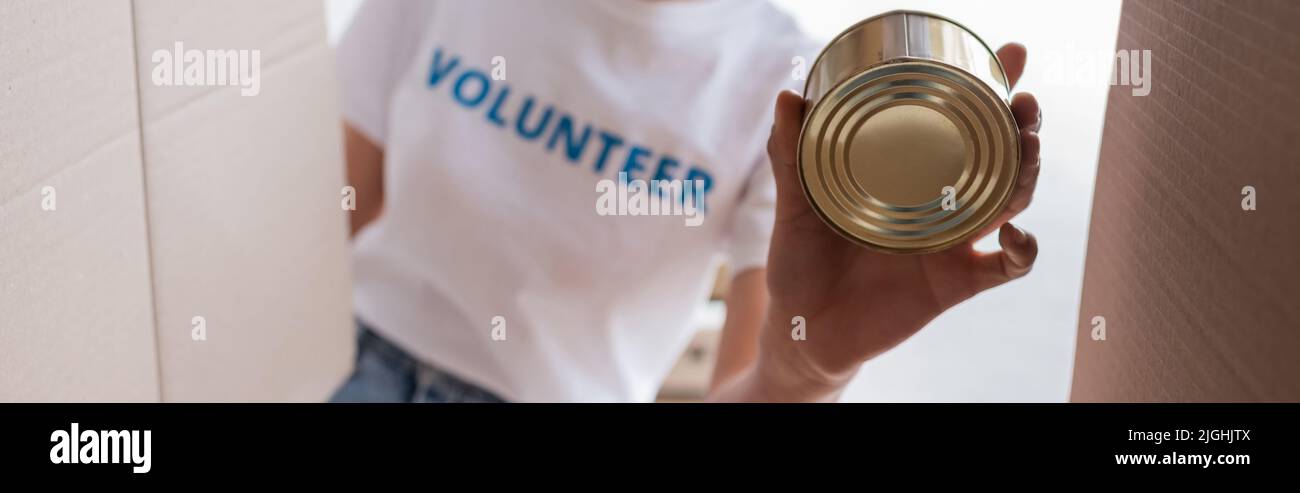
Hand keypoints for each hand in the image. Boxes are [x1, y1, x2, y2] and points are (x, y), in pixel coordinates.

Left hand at [755, 44, 1042, 398]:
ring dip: (1028, 172)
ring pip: (1012, 199)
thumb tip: (788, 98)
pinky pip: (1006, 268)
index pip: (957, 124)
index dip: (990, 88)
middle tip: (1024, 101)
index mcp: (907, 175)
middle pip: (999, 156)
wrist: (801, 331)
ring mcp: (952, 242)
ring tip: (1028, 146)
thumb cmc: (800, 265)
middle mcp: (938, 202)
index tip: (1009, 54)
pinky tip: (1016, 233)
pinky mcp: (955, 283)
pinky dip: (1023, 251)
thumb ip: (791, 157)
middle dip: (1022, 125)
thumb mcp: (793, 206)